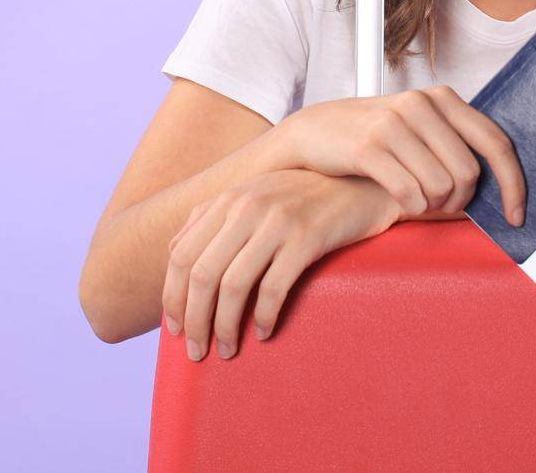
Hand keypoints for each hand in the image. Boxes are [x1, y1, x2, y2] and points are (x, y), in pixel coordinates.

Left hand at [163, 168, 401, 360]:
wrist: (363, 183)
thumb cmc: (306, 198)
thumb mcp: (256, 196)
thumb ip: (213, 216)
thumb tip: (174, 250)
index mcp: (229, 200)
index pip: (182, 255)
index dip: (172, 297)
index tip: (175, 330)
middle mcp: (247, 207)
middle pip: (203, 274)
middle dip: (194, 321)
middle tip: (196, 352)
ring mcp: (277, 221)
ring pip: (233, 285)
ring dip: (225, 327)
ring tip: (227, 351)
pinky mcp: (307, 237)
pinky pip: (274, 287)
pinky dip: (263, 317)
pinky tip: (263, 333)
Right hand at [264, 85, 527, 226]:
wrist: (312, 133)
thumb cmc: (372, 138)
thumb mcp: (418, 130)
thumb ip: (455, 148)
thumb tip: (501, 192)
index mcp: (442, 98)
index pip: (496, 142)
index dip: (513, 183)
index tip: (516, 215)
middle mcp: (421, 104)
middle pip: (469, 173)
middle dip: (460, 201)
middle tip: (441, 207)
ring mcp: (394, 123)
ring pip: (442, 186)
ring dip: (433, 207)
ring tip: (417, 201)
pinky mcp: (369, 146)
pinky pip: (411, 193)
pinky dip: (412, 208)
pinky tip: (402, 203)